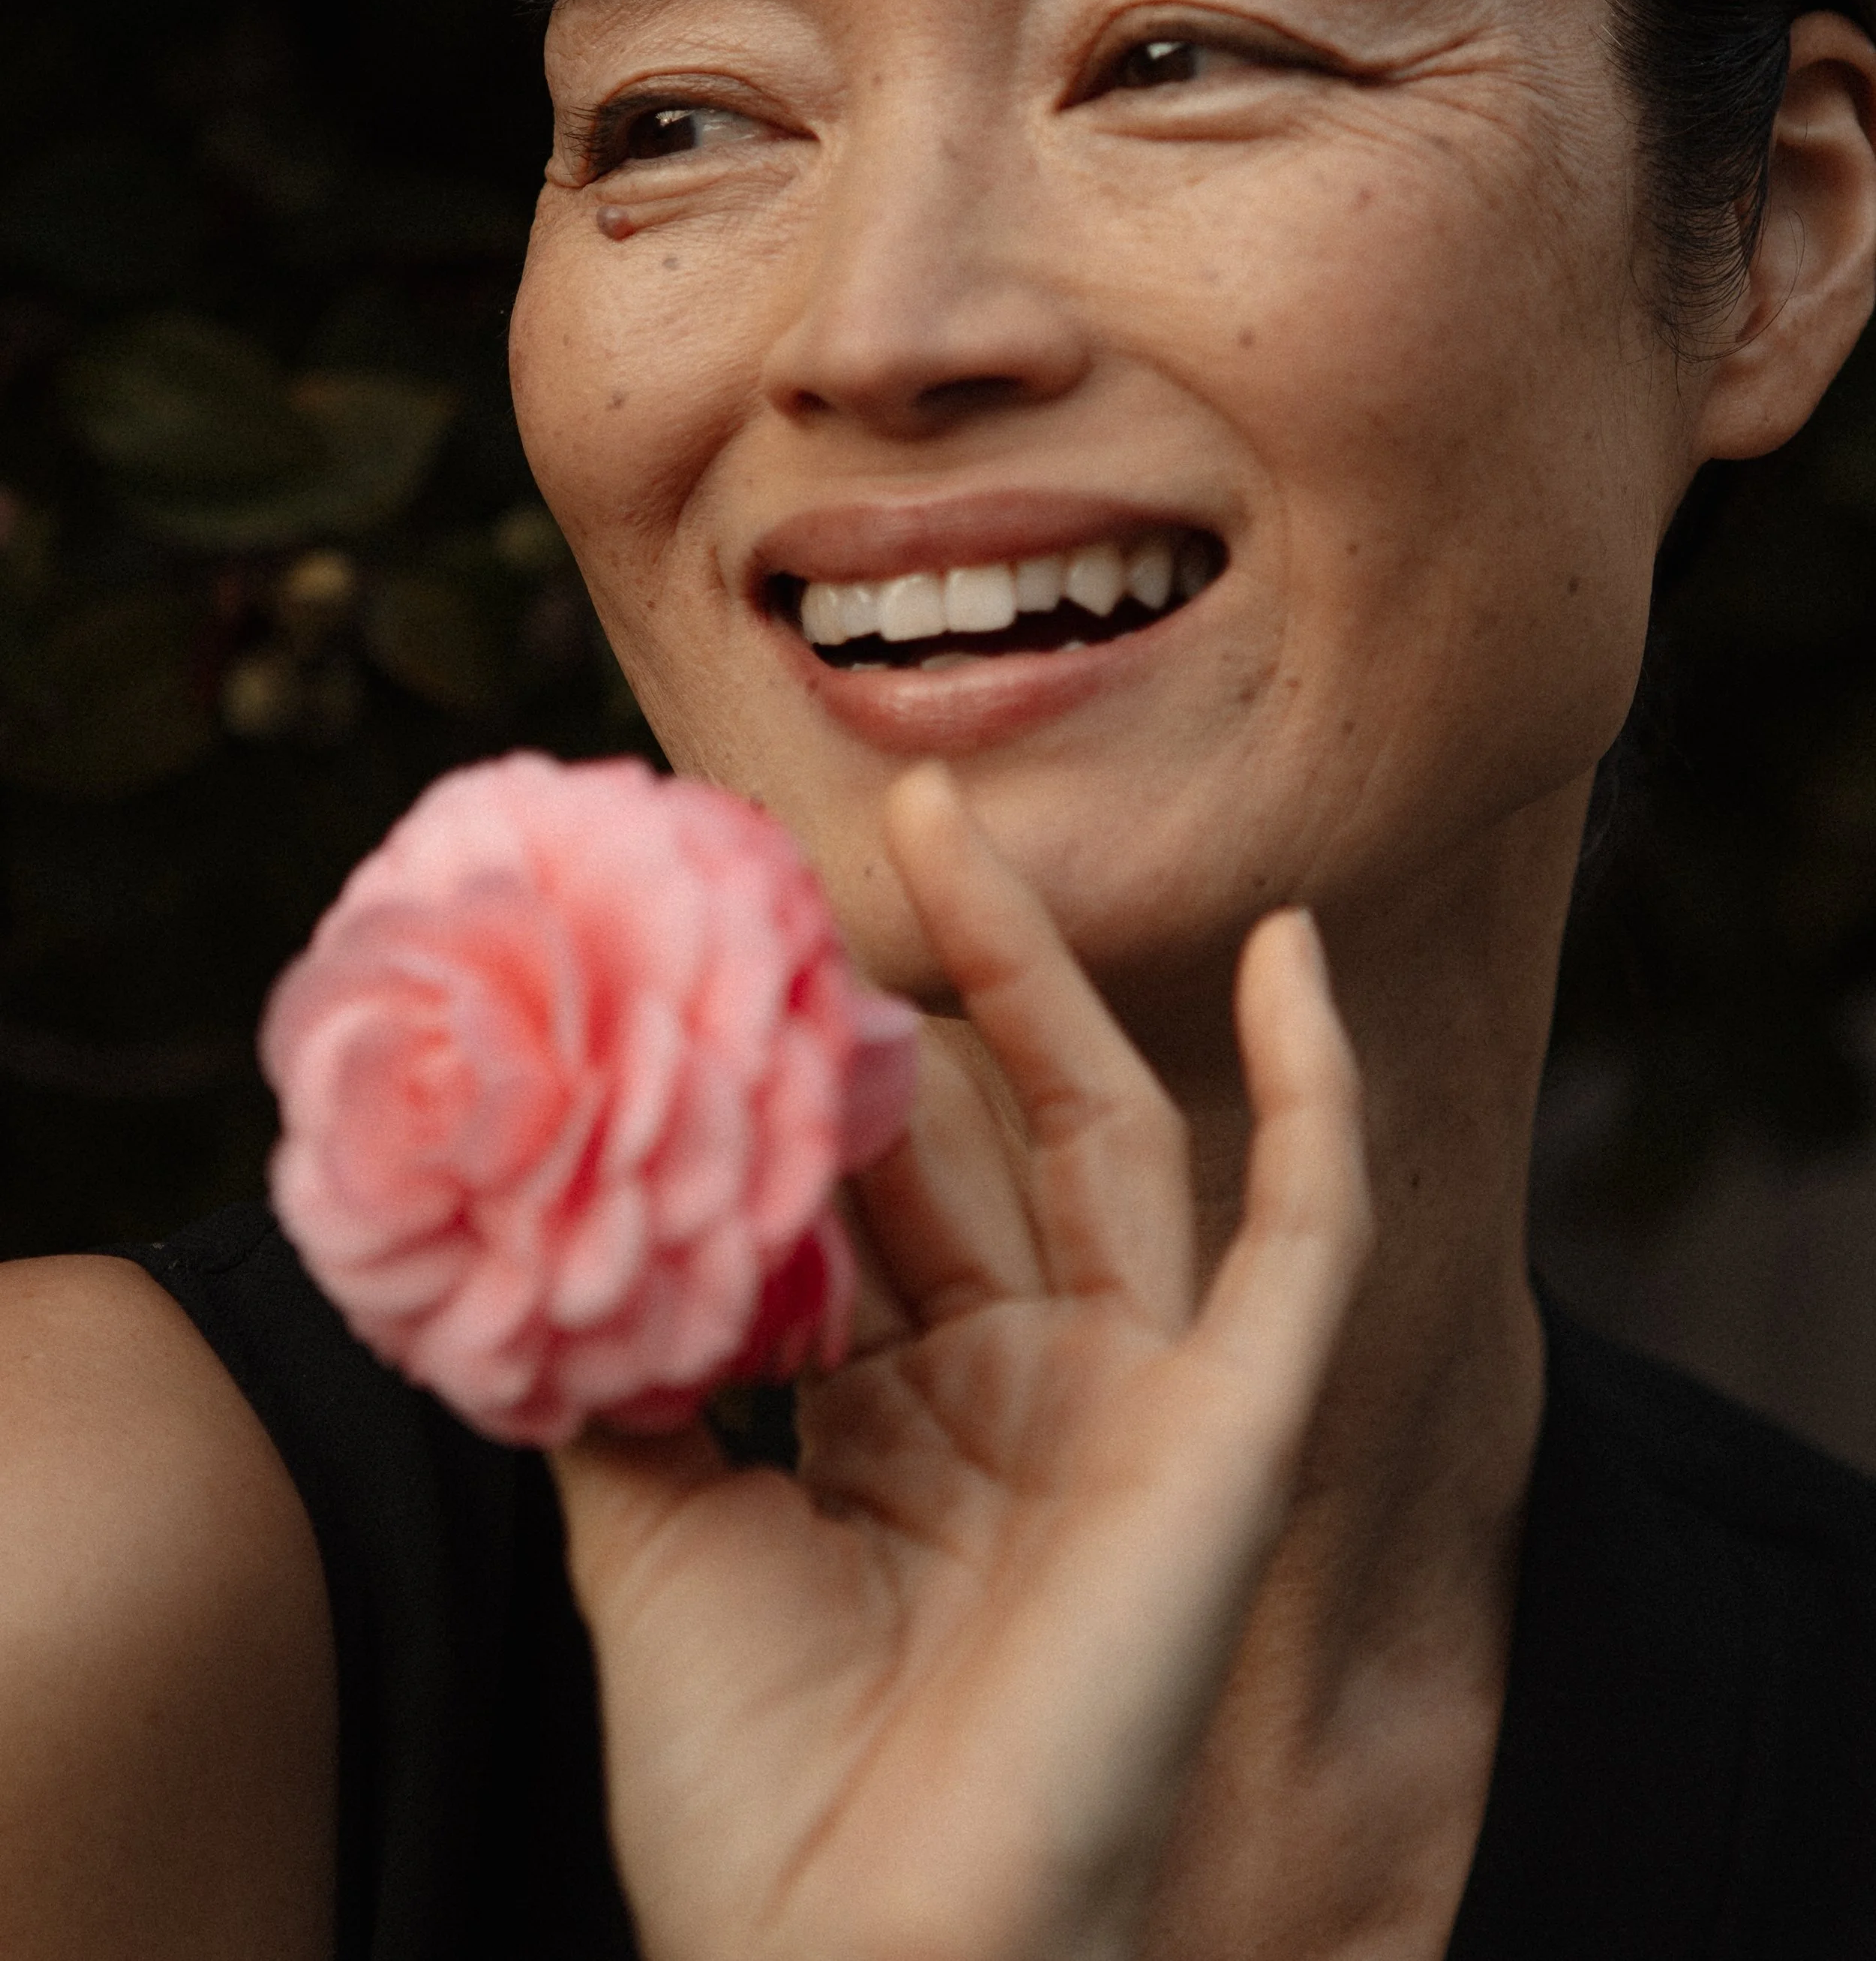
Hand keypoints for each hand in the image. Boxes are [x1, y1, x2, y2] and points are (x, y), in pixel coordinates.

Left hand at [552, 763, 1371, 1960]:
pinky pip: (1307, 1239)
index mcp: (907, 1420)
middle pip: (989, 1133)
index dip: (808, 1065)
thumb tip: (534, 1213)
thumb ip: (617, 1370)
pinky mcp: (1232, 1436)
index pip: (872, 1192)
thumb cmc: (747, 1796)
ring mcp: (1136, 1407)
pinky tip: (1291, 956)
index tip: (723, 937)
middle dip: (925, 977)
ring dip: (1054, 971)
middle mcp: (1029, 1392)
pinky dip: (1317, 1093)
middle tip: (846, 823)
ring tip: (960, 818)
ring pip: (1115, 1134)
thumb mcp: (649, 1536)